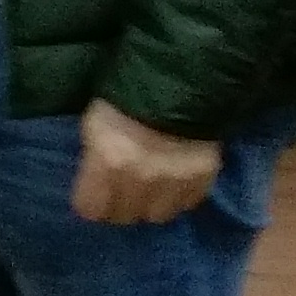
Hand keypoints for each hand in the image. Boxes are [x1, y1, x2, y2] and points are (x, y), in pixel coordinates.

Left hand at [72, 99, 221, 226]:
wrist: (181, 80)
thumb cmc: (126, 99)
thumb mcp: (95, 125)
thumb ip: (94, 159)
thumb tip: (94, 185)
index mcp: (109, 161)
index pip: (91, 209)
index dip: (90, 203)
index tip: (94, 197)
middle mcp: (141, 178)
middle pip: (124, 216)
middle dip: (119, 206)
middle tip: (121, 194)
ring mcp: (175, 180)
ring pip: (157, 216)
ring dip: (151, 205)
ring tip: (150, 190)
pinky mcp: (204, 177)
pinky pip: (187, 204)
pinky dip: (179, 197)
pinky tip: (174, 182)